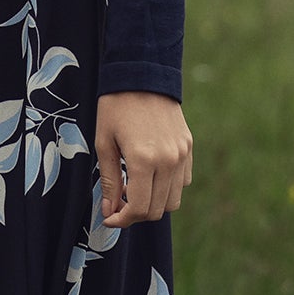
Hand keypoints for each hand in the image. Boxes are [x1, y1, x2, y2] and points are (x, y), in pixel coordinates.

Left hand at [96, 91, 192, 227]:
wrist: (142, 74)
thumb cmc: (115, 107)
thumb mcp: (104, 143)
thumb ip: (110, 181)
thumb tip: (110, 212)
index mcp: (144, 160)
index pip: (138, 208)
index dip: (122, 220)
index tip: (109, 218)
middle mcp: (168, 160)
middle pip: (157, 210)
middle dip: (135, 215)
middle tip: (118, 206)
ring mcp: (182, 155)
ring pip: (173, 200)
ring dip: (152, 203)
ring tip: (134, 190)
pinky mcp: (188, 148)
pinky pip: (182, 182)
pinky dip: (167, 188)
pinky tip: (149, 176)